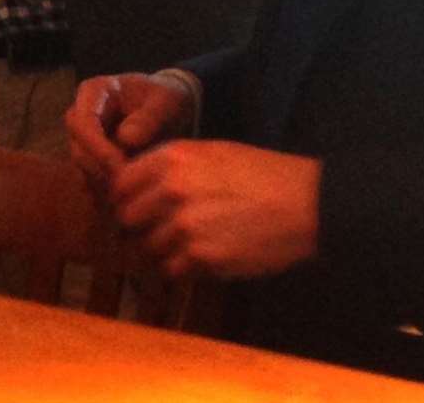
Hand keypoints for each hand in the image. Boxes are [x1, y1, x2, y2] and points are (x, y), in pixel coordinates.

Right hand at [66, 71, 195, 180]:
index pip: (83, 122)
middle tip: (128, 185)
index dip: (96, 147)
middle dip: (100, 171)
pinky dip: (109, 193)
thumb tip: (126, 139)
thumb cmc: (167, 101)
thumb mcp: (166, 102)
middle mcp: (80, 116)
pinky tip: (131, 197)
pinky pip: (92, 184)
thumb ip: (149, 117)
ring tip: (135, 191)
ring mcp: (82, 142)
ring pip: (84, 171)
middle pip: (78, 150)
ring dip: (106, 185)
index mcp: (94, 92)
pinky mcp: (90, 163)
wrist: (169, 111)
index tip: (118, 165)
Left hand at [107, 139, 320, 279]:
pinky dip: (185, 267)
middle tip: (165, 228)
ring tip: (196, 240)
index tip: (138, 207)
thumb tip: (138, 184)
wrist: (302, 203)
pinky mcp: (199, 257)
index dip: (127, 198)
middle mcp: (172, 189)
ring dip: (165, 249)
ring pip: (148, 248)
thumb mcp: (215, 152)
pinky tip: (209, 254)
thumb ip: (173, 165)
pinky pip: (172, 270)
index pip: (120, 184)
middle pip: (128, 219)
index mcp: (174, 158)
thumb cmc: (262, 175)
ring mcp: (184, 225)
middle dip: (142, 226)